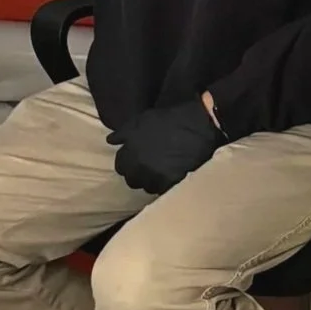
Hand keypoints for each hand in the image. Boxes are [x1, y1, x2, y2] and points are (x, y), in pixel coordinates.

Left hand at [108, 95, 225, 194]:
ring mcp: (155, 176)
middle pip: (132, 180)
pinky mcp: (172, 183)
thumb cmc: (169, 120)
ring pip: (147, 187)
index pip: (120, 166)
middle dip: (137, 173)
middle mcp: (140, 167)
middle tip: (147, 166)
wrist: (199, 126)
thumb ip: (124, 132)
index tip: (135, 158)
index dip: (127, 162)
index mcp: (131, 151)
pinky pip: (162, 189)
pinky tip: (169, 175)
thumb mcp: (142, 120)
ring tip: (158, 172)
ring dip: (150, 180)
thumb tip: (110, 141)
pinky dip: (164, 184)